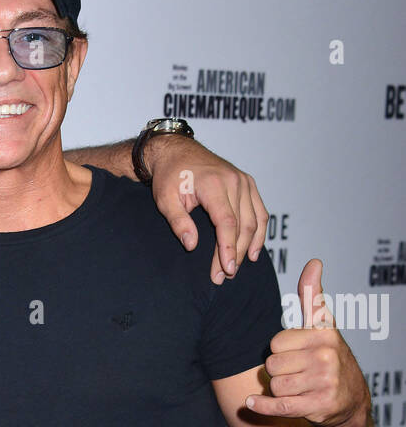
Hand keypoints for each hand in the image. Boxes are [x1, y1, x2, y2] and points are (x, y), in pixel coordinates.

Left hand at [146, 135, 267, 283]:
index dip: (228, 248)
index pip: (227, 222)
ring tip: (236, 268)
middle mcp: (234, 181)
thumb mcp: (165, 199)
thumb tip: (192, 245)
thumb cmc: (169, 175)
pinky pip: (260, 211)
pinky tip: (253, 251)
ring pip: (254, 220)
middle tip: (223, 276)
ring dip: (248, 247)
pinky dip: (259, 232)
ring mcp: (244, 181)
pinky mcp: (248, 183)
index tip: (225, 269)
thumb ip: (178, 222)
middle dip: (235, 253)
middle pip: (243, 225)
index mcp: (214, 184)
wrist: (177, 150)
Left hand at [245, 260, 368, 425]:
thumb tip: (314, 262)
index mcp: (324, 334)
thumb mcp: (322, 325)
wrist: (350, 398)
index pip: (275, 343)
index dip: (280, 350)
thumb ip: (313, 295)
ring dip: (280, 389)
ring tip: (299, 387)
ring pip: (275, 385)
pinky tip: (252, 403)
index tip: (296, 353)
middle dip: (279, 371)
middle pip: (272, 365)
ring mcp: (324, 382)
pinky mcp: (318, 405)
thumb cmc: (328, 356)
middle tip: (298, 373)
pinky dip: (261, 407)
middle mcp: (327, 356)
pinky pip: (278, 405)